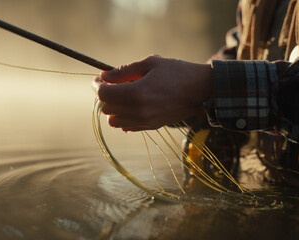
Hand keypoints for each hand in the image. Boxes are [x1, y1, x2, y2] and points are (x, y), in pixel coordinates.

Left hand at [92, 55, 211, 130]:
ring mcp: (145, 121)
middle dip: (105, 95)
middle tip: (112, 84)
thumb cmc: (177, 72)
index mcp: (137, 92)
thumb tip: (104, 76)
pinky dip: (124, 117)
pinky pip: (127, 127)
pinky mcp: (152, 126)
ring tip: (122, 96)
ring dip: (113, 108)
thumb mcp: (150, 63)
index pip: (104, 94)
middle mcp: (139, 110)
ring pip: (114, 121)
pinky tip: (132, 105)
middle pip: (106, 108)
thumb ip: (124, 71)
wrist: (201, 89)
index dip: (97, 85)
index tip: (100, 79)